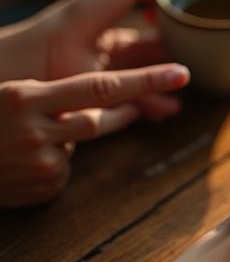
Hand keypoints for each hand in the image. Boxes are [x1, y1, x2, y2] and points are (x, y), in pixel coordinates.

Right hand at [0, 64, 189, 207]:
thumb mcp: (9, 96)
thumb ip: (50, 95)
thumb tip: (106, 95)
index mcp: (24, 98)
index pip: (101, 86)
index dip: (146, 80)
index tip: (182, 72)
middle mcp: (34, 131)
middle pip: (101, 119)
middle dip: (129, 108)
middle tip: (150, 94)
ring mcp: (38, 164)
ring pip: (82, 142)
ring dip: (72, 134)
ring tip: (32, 135)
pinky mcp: (41, 188)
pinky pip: (65, 169)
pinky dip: (54, 162)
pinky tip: (23, 163)